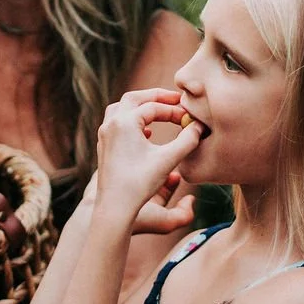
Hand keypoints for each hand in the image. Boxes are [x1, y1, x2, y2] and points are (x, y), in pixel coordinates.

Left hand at [92, 89, 201, 221]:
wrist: (114, 206)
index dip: (174, 110)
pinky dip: (132, 119)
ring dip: (141, 105)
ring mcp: (104, 134)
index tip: (189, 117)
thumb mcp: (169, 160)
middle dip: (156, 97)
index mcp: (125, 122)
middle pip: (134, 98)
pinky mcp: (104, 145)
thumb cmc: (140, 183)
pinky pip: (117, 122)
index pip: (154, 107)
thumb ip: (187, 140)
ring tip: (159, 109)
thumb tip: (199, 126)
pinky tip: (147, 131)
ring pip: (122, 107)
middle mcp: (111, 123)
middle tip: (175, 98)